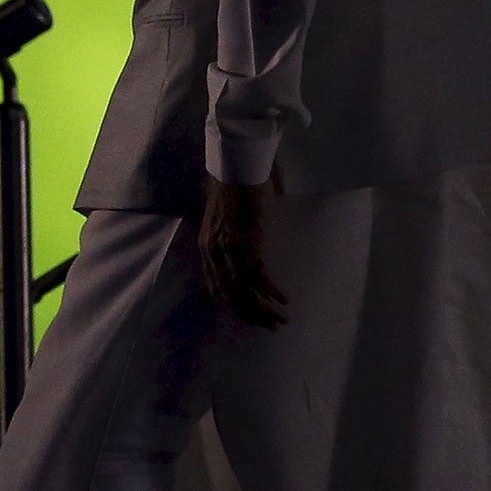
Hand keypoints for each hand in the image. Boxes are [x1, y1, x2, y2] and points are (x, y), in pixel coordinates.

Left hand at [198, 172, 289, 327]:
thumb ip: (227, 237)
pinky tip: (284, 299)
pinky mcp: (248, 241)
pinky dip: (272, 292)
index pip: (216, 288)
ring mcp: (230, 248)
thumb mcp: (222, 217)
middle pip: (231, 294)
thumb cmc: (234, 186)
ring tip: (281, 319)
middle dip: (251, 314)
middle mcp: (215, 251)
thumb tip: (241, 250)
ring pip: (246, 290)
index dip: (234, 307)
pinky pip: (260, 276)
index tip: (251, 317)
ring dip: (265, 309)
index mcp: (206, 247)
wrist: (238, 164)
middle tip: (270, 326)